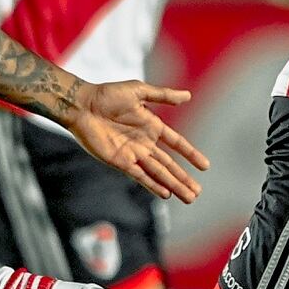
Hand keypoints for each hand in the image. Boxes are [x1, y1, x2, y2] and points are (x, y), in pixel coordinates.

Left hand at [66, 80, 209, 203]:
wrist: (82, 105)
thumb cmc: (108, 94)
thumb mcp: (139, 91)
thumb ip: (163, 96)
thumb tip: (188, 96)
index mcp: (152, 126)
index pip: (176, 143)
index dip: (190, 154)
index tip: (205, 166)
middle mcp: (145, 143)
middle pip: (169, 164)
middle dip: (183, 178)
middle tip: (197, 192)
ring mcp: (133, 154)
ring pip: (158, 173)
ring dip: (173, 185)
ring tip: (188, 198)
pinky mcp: (119, 161)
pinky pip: (140, 176)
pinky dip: (152, 185)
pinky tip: (165, 194)